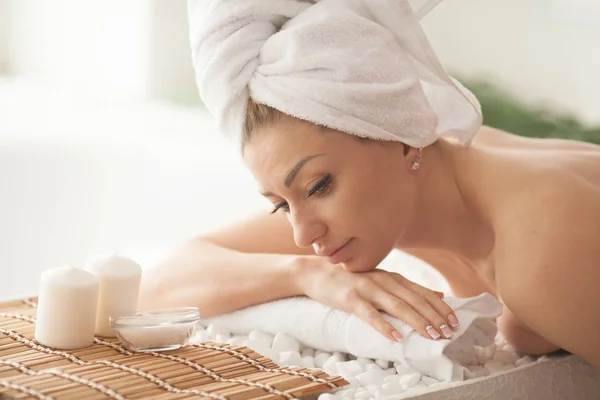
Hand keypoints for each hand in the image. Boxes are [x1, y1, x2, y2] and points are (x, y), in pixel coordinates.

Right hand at [296, 256, 458, 341]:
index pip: (423, 292)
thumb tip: (439, 294)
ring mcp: (367, 288)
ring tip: (430, 335)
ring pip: (397, 306)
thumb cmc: (351, 279)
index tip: (454, 322)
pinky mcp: (350, 298)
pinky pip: (369, 314)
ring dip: (416, 321)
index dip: (440, 307)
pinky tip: (396, 337)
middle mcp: (383, 280)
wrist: (316, 272)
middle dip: (434, 317)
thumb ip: (408, 287)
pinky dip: (384, 325)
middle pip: (414, 300)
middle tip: (448, 333)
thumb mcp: (381, 279)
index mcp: (392, 277)